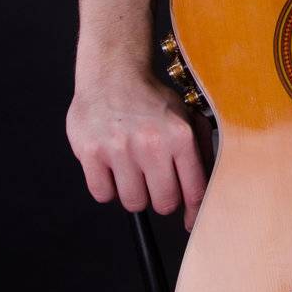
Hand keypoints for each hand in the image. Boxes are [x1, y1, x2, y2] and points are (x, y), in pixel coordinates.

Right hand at [66, 68, 213, 231]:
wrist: (113, 73)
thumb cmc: (151, 99)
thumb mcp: (186, 117)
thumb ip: (201, 154)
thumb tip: (200, 199)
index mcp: (179, 136)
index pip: (194, 191)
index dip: (192, 210)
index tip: (188, 219)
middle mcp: (151, 143)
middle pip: (163, 203)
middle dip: (161, 197)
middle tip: (155, 181)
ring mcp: (119, 149)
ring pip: (133, 202)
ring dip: (133, 192)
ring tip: (132, 169)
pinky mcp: (91, 152)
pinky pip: (102, 194)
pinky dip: (107, 186)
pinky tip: (112, 167)